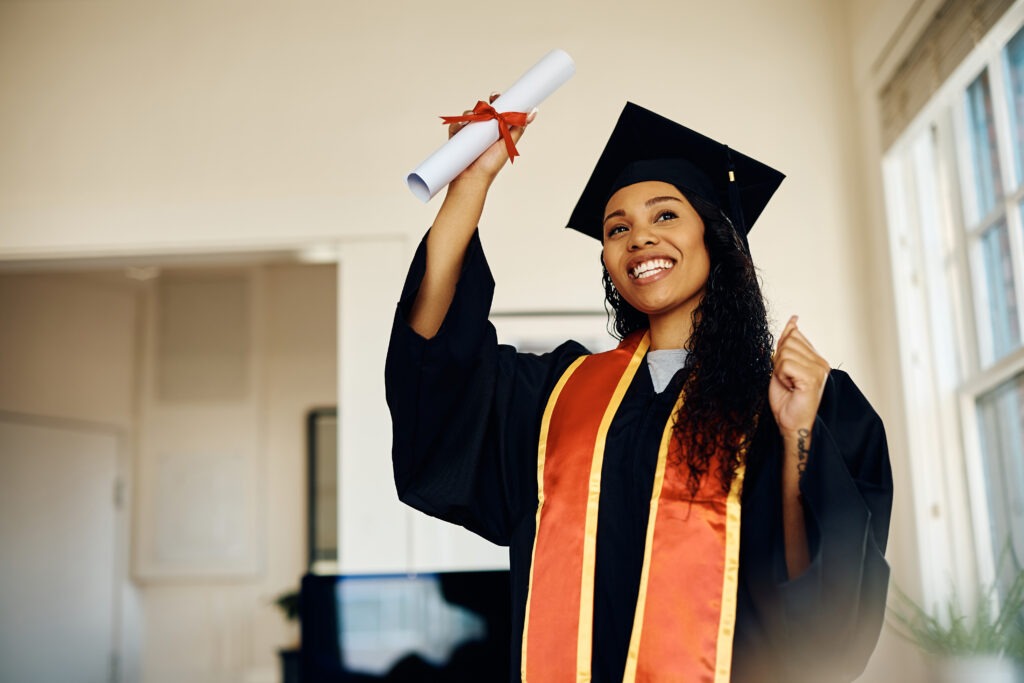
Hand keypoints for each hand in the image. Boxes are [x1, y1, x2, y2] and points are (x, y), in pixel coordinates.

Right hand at [447, 92, 535, 185]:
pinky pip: (456, 125)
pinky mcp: (457, 138)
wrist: (471, 179)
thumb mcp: (508, 144)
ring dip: (469, 115)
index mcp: (497, 130)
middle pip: (482, 110)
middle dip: (482, 106)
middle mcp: (483, 130)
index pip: (498, 110)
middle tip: (485, 106)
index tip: (496, 95)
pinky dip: (457, 125)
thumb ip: (518, 128)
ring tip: (472, 124)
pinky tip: (460, 128)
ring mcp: (469, 134)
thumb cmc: (491, 165)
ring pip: (469, 116)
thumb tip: (533, 111)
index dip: (497, 101)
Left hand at [768, 316, 829, 438]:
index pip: (796, 335)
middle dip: (779, 359)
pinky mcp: (812, 378)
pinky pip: (786, 364)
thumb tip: (792, 322)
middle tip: (786, 378)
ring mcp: (819, 370)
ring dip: (779, 370)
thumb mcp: (783, 367)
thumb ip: (787, 346)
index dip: (782, 346)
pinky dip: (781, 376)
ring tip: (789, 384)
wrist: (790, 423)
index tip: (784, 366)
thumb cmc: (787, 400)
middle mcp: (821, 363)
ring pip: (785, 353)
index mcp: (817, 359)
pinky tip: (790, 387)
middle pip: (789, 341)